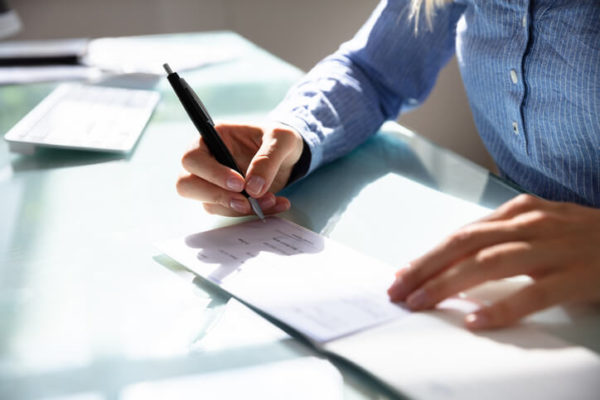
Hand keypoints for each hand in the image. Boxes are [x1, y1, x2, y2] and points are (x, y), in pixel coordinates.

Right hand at [176, 122, 303, 215]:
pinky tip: (274, 204)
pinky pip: (228, 213)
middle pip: (186, 185)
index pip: (193, 158)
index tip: (240, 184)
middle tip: (245, 202)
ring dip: (239, 209)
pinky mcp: (225, 199)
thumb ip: (268, 159)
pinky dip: (251, 213)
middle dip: (216, 197)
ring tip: (270, 200)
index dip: (212, 174)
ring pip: (208, 204)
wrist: (290, 157)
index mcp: (214, 137)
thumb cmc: (280, 140)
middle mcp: (207, 160)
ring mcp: (213, 182)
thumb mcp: (282, 140)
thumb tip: (253, 188)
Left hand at [387, 194, 599, 329]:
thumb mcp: (538, 225)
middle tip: (398, 291)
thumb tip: (455, 256)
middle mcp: (530, 224)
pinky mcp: (576, 275)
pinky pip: (533, 294)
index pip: (461, 234)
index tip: (402, 274)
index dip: (428, 255)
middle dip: (426, 268)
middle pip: (465, 245)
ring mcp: (553, 248)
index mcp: (518, 212)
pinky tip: (476, 320)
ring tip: (421, 303)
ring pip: (489, 264)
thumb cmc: (582, 235)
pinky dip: (502, 307)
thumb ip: (500, 236)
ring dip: (448, 285)